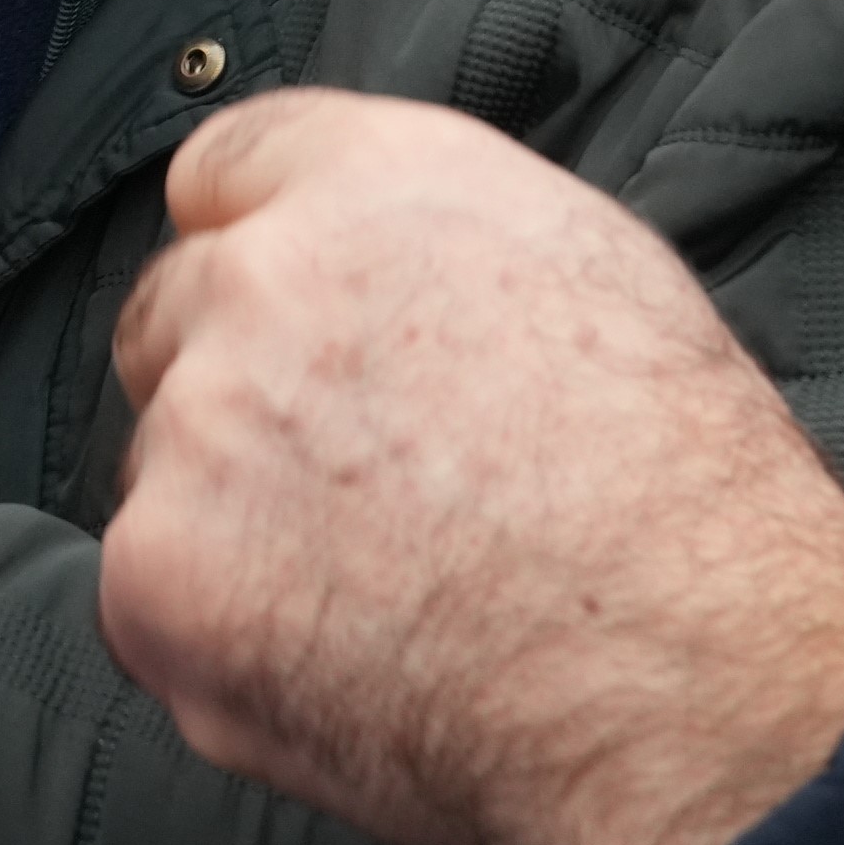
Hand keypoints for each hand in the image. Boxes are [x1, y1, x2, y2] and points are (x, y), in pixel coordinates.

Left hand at [97, 92, 843, 844]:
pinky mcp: (157, 579)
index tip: (288, 319)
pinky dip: (226, 646)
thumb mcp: (593, 274)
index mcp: (374, 184)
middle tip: (344, 487)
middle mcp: (263, 278)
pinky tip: (346, 673)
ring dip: (232, 527)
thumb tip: (374, 276)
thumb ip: (430, 246)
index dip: (257, 248)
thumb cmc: (682, 494)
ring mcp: (196, 431)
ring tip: (383, 599)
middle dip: (233, 389)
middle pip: (175, 315)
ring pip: (167, 471)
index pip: (224, 168)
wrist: (689, 676)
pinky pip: (154, 606)